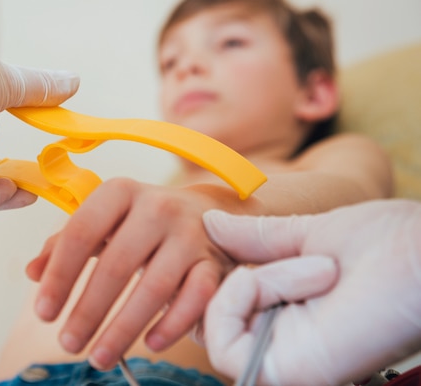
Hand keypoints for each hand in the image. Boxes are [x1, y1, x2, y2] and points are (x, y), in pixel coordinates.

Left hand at [26, 178, 236, 369]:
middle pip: (116, 265)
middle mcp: (156, 207)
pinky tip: (150, 344)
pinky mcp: (213, 260)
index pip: (81, 233)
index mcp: (120, 193)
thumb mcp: (103, 221)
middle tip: (67, 343)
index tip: (43, 312)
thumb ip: (65, 243)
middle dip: (88, 311)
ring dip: (123, 328)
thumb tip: (33, 272)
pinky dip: (173, 325)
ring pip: (155, 287)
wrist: (205, 211)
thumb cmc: (140, 221)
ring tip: (98, 357)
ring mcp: (189, 234)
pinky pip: (195, 297)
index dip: (59, 276)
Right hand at [202, 199, 420, 385]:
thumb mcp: (305, 234)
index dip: (216, 273)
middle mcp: (281, 339)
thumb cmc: (386, 243)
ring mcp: (283, 358)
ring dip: (245, 285)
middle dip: (223, 278)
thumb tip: (209, 223)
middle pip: (207, 320)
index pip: (219, 306)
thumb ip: (256, 238)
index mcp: (289, 311)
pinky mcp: (288, 371)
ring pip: (212, 333)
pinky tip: (286, 281)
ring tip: (314, 269)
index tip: (233, 239)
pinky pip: (225, 348)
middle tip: (272, 256)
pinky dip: (235, 303)